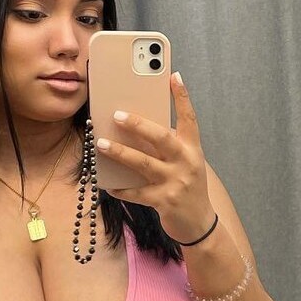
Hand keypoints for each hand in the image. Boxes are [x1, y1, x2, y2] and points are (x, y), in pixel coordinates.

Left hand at [96, 72, 215, 243]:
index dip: (182, 97)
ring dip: (120, 152)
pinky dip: (120, 187)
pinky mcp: (164, 202)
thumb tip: (137, 128)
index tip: (173, 76)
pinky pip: (136, 193)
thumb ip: (168, 147)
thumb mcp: (186, 164)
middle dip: (138, 125)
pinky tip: (106, 182)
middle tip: (117, 114)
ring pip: (143, 163)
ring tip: (100, 143)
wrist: (199, 224)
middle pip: (161, 138)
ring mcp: (176, 183)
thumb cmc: (187, 187)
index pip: (189, 119)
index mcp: (192, 150)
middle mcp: (187, 163)